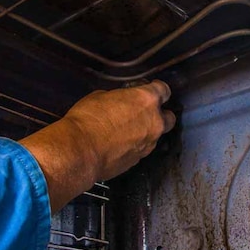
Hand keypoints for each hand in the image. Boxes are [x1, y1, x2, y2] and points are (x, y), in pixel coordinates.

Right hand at [20, 81, 175, 211]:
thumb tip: (117, 102)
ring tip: (127, 131)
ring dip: (146, 132)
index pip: (164, 90)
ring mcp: (148, 144)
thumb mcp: (99, 97)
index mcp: (146, 100)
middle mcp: (154, 122)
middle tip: (144, 112)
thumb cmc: (87, 121)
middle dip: (160, 115)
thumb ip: (117, 98)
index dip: (157, 89)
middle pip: (168, 117)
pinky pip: (142, 149)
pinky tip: (119, 144)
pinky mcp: (138, 160)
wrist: (80, 152)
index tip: (152, 89)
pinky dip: (135, 146)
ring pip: (155, 136)